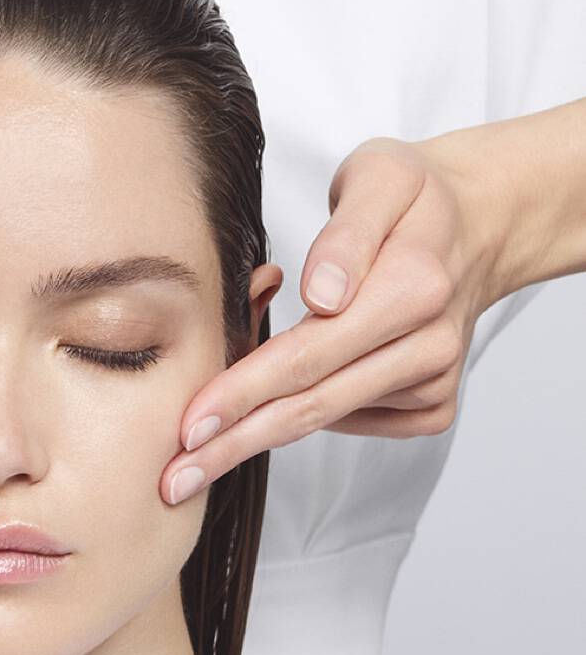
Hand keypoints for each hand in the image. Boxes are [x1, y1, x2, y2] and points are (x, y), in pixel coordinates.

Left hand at [161, 135, 503, 503]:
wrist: (479, 225)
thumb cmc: (411, 198)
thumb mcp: (379, 176)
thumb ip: (347, 234)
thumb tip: (322, 296)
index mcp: (414, 288)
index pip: (307, 355)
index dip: (242, 393)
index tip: (191, 426)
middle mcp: (430, 345)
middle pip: (311, 405)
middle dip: (234, 444)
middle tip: (176, 478)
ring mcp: (434, 382)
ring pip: (324, 418)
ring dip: (257, 434)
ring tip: (199, 452)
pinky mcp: (433, 405)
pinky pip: (351, 421)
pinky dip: (304, 412)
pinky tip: (278, 399)